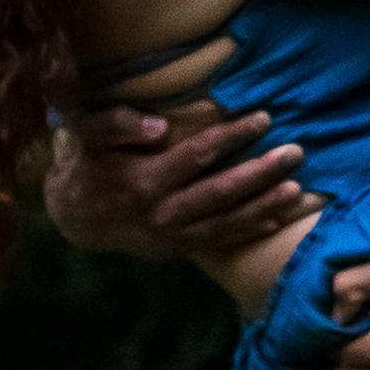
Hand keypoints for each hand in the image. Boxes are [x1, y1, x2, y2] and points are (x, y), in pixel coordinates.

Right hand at [48, 86, 313, 274]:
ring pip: (225, 223)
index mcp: (141, 182)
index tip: (263, 118)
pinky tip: (276, 219)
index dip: (232, 137)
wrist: (71, 215)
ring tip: (298, 188)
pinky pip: (217, 242)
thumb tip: (159, 127)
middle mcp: (159, 214)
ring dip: (264, 207)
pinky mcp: (174, 250)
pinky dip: (247, 231)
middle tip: (295, 152)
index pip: (196, 156)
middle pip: (221, 193)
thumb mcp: (85, 133)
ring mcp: (168, 237)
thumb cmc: (83, 162)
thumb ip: (117, 125)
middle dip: (261, 173)